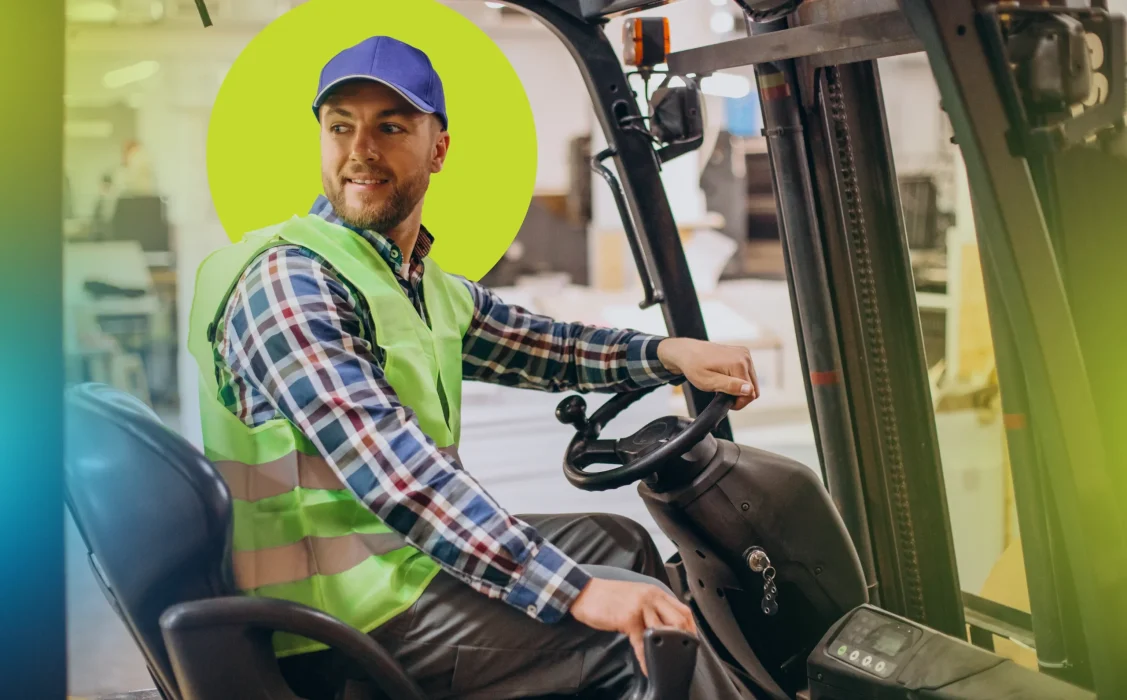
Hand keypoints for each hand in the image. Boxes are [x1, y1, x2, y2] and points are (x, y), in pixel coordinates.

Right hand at [569, 577, 696, 675]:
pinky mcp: (628, 618)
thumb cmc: (607, 596)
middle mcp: (651, 597)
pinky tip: (647, 667)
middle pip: (678, 620)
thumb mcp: (635, 595)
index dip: (691, 628)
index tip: (692, 641)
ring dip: (665, 650)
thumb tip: (663, 626)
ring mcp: (640, 607)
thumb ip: (650, 606)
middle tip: (682, 655)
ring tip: (666, 664)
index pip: (682, 609)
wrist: (584, 592)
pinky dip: (646, 658)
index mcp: (654, 591)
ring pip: (663, 631)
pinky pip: (642, 642)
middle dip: (683, 640)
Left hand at [657, 337, 758, 409]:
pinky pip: (747, 373)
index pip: (751, 393)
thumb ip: (730, 386)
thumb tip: (749, 390)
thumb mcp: (709, 382)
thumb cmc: (694, 367)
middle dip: (739, 395)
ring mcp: (744, 353)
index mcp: (739, 363)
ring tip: (722, 385)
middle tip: (722, 394)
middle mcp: (745, 356)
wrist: (687, 352)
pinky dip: (738, 379)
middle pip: (753, 388)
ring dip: (738, 387)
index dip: (739, 402)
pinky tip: (725, 378)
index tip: (725, 401)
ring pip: (751, 381)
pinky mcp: (742, 353)